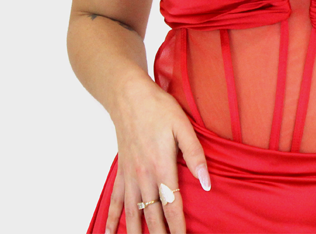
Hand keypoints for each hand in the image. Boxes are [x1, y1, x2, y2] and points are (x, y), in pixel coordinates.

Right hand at [105, 79, 210, 233]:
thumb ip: (195, 154)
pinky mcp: (121, 171)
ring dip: (136, 233)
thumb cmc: (158, 107)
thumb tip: (206, 183)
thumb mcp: (182, 125)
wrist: (127, 95)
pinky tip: (109, 233)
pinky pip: (115, 200)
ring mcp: (130, 175)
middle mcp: (143, 176)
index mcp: (161, 167)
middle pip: (152, 216)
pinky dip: (111, 219)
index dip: (179, 228)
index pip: (172, 207)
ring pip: (133, 213)